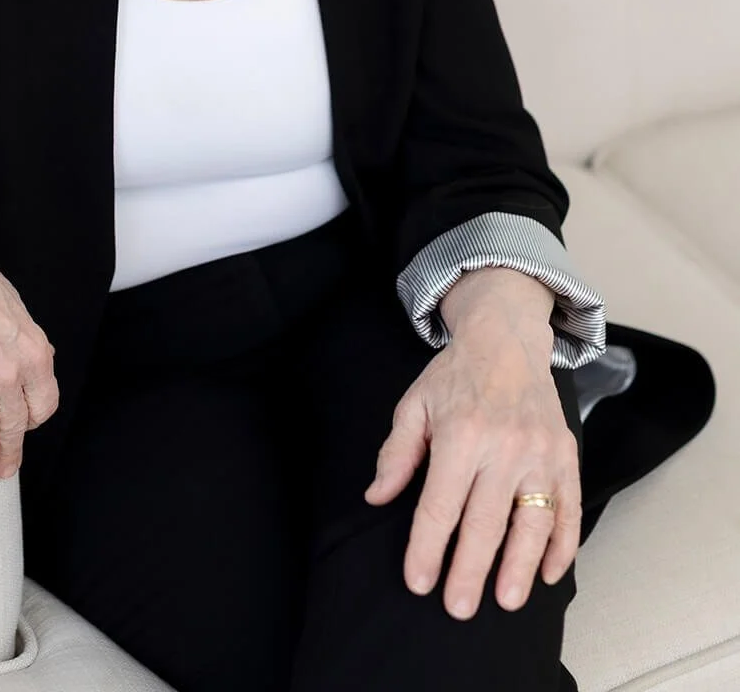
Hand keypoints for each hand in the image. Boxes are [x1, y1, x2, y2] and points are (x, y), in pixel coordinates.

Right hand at [0, 226, 59, 488]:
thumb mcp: (12, 306)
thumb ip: (20, 344)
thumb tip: (22, 371)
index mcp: (32, 351)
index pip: (42, 407)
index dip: (31, 422)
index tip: (21, 428)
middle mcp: (5, 373)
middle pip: (12, 429)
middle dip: (7, 455)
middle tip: (1, 471)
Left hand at [364, 273, 580, 619]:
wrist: (506, 338)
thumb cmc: (455, 376)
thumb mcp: (415, 405)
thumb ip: (397, 453)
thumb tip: (377, 498)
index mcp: (460, 434)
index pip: (440, 504)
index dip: (428, 548)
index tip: (419, 582)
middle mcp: (503, 446)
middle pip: (485, 521)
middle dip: (470, 570)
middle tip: (458, 608)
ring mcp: (540, 452)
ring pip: (532, 521)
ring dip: (519, 566)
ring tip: (506, 601)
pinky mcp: (566, 456)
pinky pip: (570, 508)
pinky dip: (563, 545)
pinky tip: (548, 573)